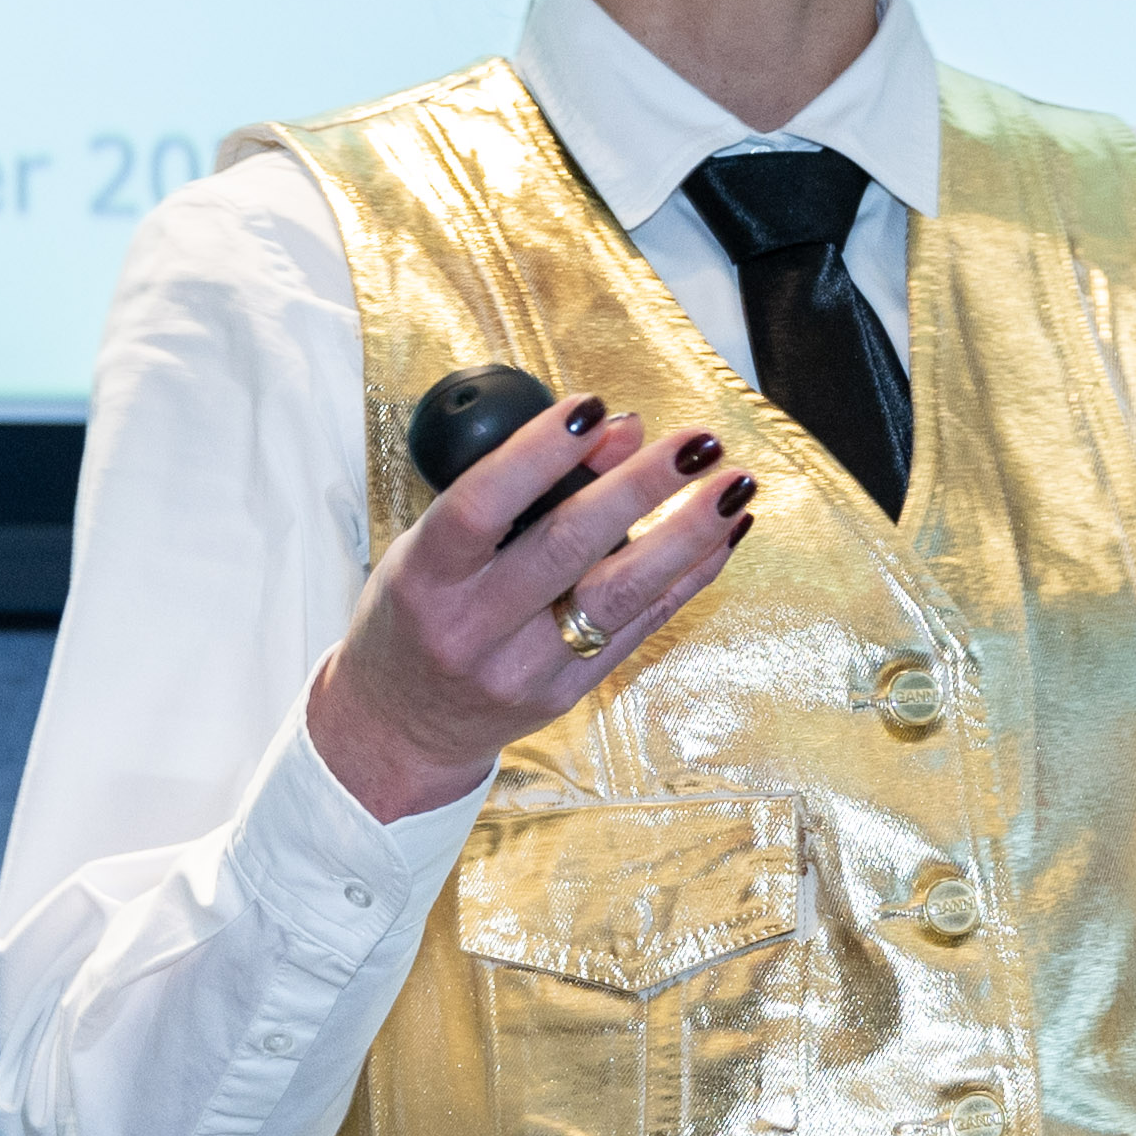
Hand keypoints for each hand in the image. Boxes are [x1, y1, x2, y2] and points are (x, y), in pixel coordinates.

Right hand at [307, 395, 757, 822]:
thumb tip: (619, 430)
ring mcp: (523, 669)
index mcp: (425, 576)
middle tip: (698, 441)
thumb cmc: (416, 615)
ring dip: (687, 534)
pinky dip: (689, 577)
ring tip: (735, 486)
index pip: (482, 505)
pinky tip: (725, 534)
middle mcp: (472, 627)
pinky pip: (642, 628)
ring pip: (620, 595)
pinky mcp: (568, 694)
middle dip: (641, 486)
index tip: (594, 405)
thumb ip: (521, 489)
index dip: (540, 452)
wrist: (400, 730)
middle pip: (567, 547)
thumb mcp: (436, 544)